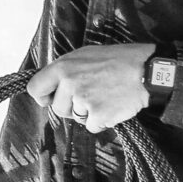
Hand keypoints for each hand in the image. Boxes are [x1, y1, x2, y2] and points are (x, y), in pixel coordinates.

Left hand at [27, 42, 154, 133]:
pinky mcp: (97, 116)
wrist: (147, 72)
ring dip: (88, 113)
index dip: (42, 96)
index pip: (35, 88)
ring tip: (105, 96)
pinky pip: (91, 126)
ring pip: (76, 118)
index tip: (50, 98)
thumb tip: (53, 84)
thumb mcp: (86, 54)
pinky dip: (102, 121)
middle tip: (91, 94)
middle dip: (71, 107)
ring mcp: (83, 101)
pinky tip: (113, 106)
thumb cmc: (119, 60)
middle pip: (58, 108)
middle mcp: (70, 84)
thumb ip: (67, 69)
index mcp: (63, 67)